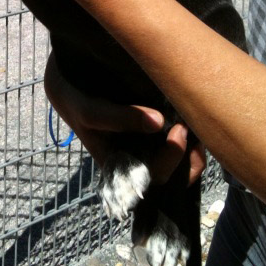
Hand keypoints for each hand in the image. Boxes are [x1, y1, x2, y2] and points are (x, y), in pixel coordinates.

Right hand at [44, 56, 204, 186]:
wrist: (69, 87)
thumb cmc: (77, 103)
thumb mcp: (90, 111)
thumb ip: (119, 118)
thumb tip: (158, 121)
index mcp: (119, 167)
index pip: (153, 178)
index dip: (171, 161)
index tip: (177, 131)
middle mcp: (135, 163)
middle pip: (172, 177)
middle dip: (189, 159)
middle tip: (191, 128)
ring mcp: (144, 151)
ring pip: (177, 165)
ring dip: (191, 151)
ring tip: (196, 126)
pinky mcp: (150, 136)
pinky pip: (174, 146)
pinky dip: (187, 138)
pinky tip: (189, 119)